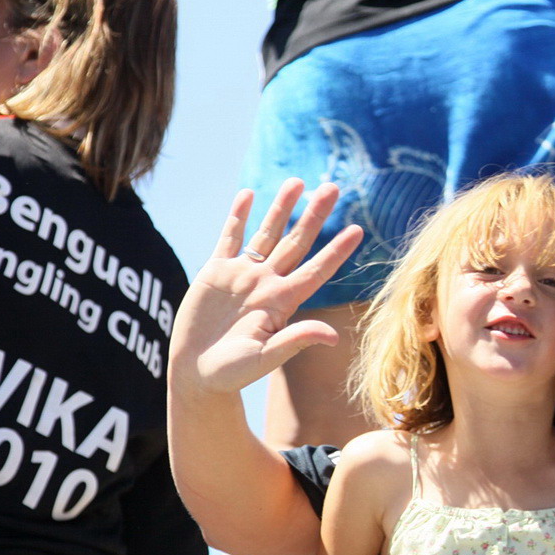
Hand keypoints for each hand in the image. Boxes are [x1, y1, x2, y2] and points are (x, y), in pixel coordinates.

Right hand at [170, 179, 361, 394]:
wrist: (196, 373)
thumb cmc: (231, 373)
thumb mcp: (265, 358)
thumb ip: (295, 341)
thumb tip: (333, 337)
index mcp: (282, 303)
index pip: (316, 270)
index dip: (337, 250)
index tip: (358, 229)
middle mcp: (267, 284)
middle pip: (296, 242)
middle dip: (314, 215)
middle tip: (333, 186)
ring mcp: (243, 275)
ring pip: (267, 233)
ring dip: (282, 208)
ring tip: (297, 181)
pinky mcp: (216, 272)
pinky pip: (230, 237)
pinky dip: (238, 216)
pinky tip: (248, 194)